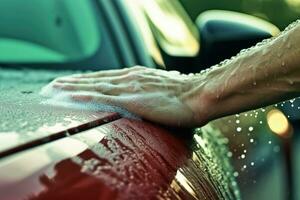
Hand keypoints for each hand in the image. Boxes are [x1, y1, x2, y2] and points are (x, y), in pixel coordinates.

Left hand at [44, 66, 208, 126]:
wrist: (199, 94)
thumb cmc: (184, 95)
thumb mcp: (161, 89)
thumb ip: (146, 91)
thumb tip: (141, 97)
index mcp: (135, 76)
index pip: (104, 78)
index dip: (86, 80)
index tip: (71, 83)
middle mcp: (129, 78)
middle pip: (95, 79)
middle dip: (73, 82)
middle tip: (55, 85)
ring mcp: (130, 87)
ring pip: (95, 85)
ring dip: (73, 87)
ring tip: (56, 89)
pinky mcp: (133, 99)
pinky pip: (103, 97)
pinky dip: (85, 96)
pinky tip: (71, 97)